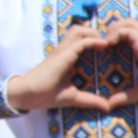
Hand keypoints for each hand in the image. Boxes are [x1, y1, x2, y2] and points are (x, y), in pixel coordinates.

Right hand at [4, 23, 118, 113]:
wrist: (30, 94)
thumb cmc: (47, 95)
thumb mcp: (74, 97)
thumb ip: (91, 100)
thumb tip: (107, 107)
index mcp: (65, 58)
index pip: (79, 40)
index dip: (93, 39)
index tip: (107, 48)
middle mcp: (64, 50)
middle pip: (79, 30)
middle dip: (94, 32)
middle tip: (107, 43)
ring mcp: (63, 50)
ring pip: (79, 30)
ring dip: (93, 33)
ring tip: (105, 42)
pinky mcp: (64, 53)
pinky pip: (82, 41)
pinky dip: (94, 41)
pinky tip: (104, 46)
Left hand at [103, 19, 137, 104]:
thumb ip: (123, 97)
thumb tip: (108, 106)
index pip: (123, 34)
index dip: (110, 37)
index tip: (98, 50)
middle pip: (123, 24)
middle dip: (109, 30)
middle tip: (99, 43)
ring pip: (126, 23)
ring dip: (112, 29)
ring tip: (104, 43)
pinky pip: (127, 31)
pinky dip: (116, 34)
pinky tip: (108, 44)